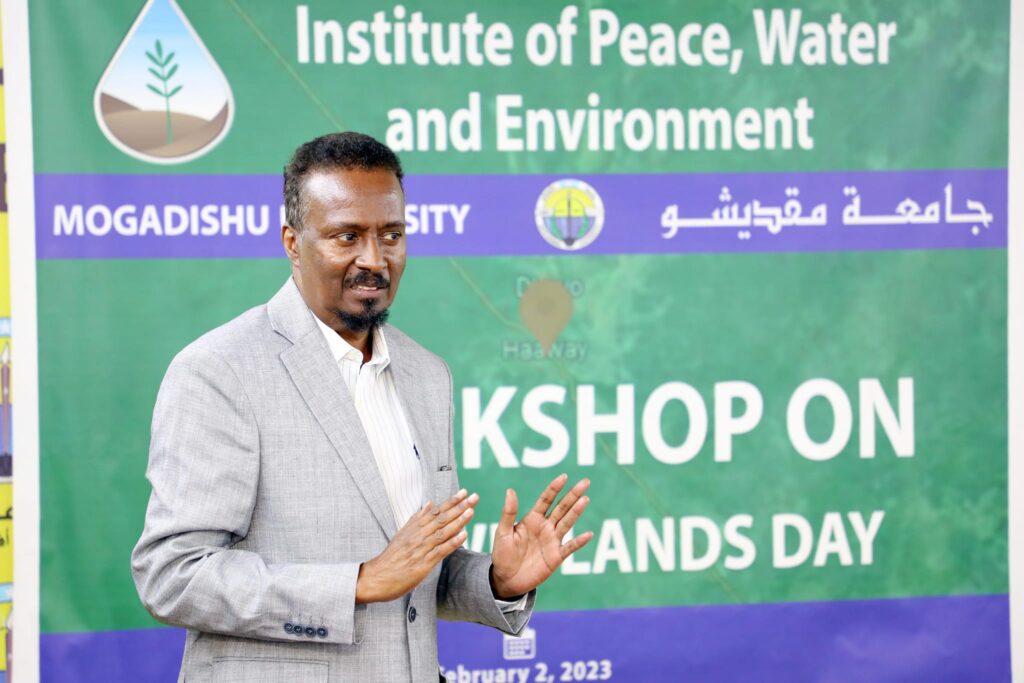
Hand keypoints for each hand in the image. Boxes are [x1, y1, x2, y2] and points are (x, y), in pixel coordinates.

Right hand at [356, 489, 477, 602]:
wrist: (377, 577)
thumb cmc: (391, 557)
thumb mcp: (402, 533)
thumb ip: (417, 519)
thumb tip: (430, 504)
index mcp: (414, 527)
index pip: (436, 511)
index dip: (451, 502)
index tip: (464, 492)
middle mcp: (418, 535)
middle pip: (442, 518)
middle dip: (459, 507)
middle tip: (474, 497)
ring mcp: (421, 549)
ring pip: (442, 532)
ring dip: (458, 521)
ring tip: (471, 511)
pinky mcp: (423, 564)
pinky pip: (440, 551)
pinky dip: (452, 542)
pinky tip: (464, 536)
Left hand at [490, 474, 592, 598]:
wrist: (506, 579)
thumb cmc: (502, 554)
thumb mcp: (502, 532)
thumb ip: (508, 513)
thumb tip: (510, 490)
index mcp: (532, 519)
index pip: (546, 500)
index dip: (554, 488)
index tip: (563, 477)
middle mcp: (545, 527)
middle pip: (562, 508)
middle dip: (573, 495)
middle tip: (585, 482)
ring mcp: (552, 541)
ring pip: (567, 523)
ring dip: (576, 512)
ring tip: (585, 499)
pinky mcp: (556, 556)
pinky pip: (570, 547)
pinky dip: (579, 542)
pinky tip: (588, 534)